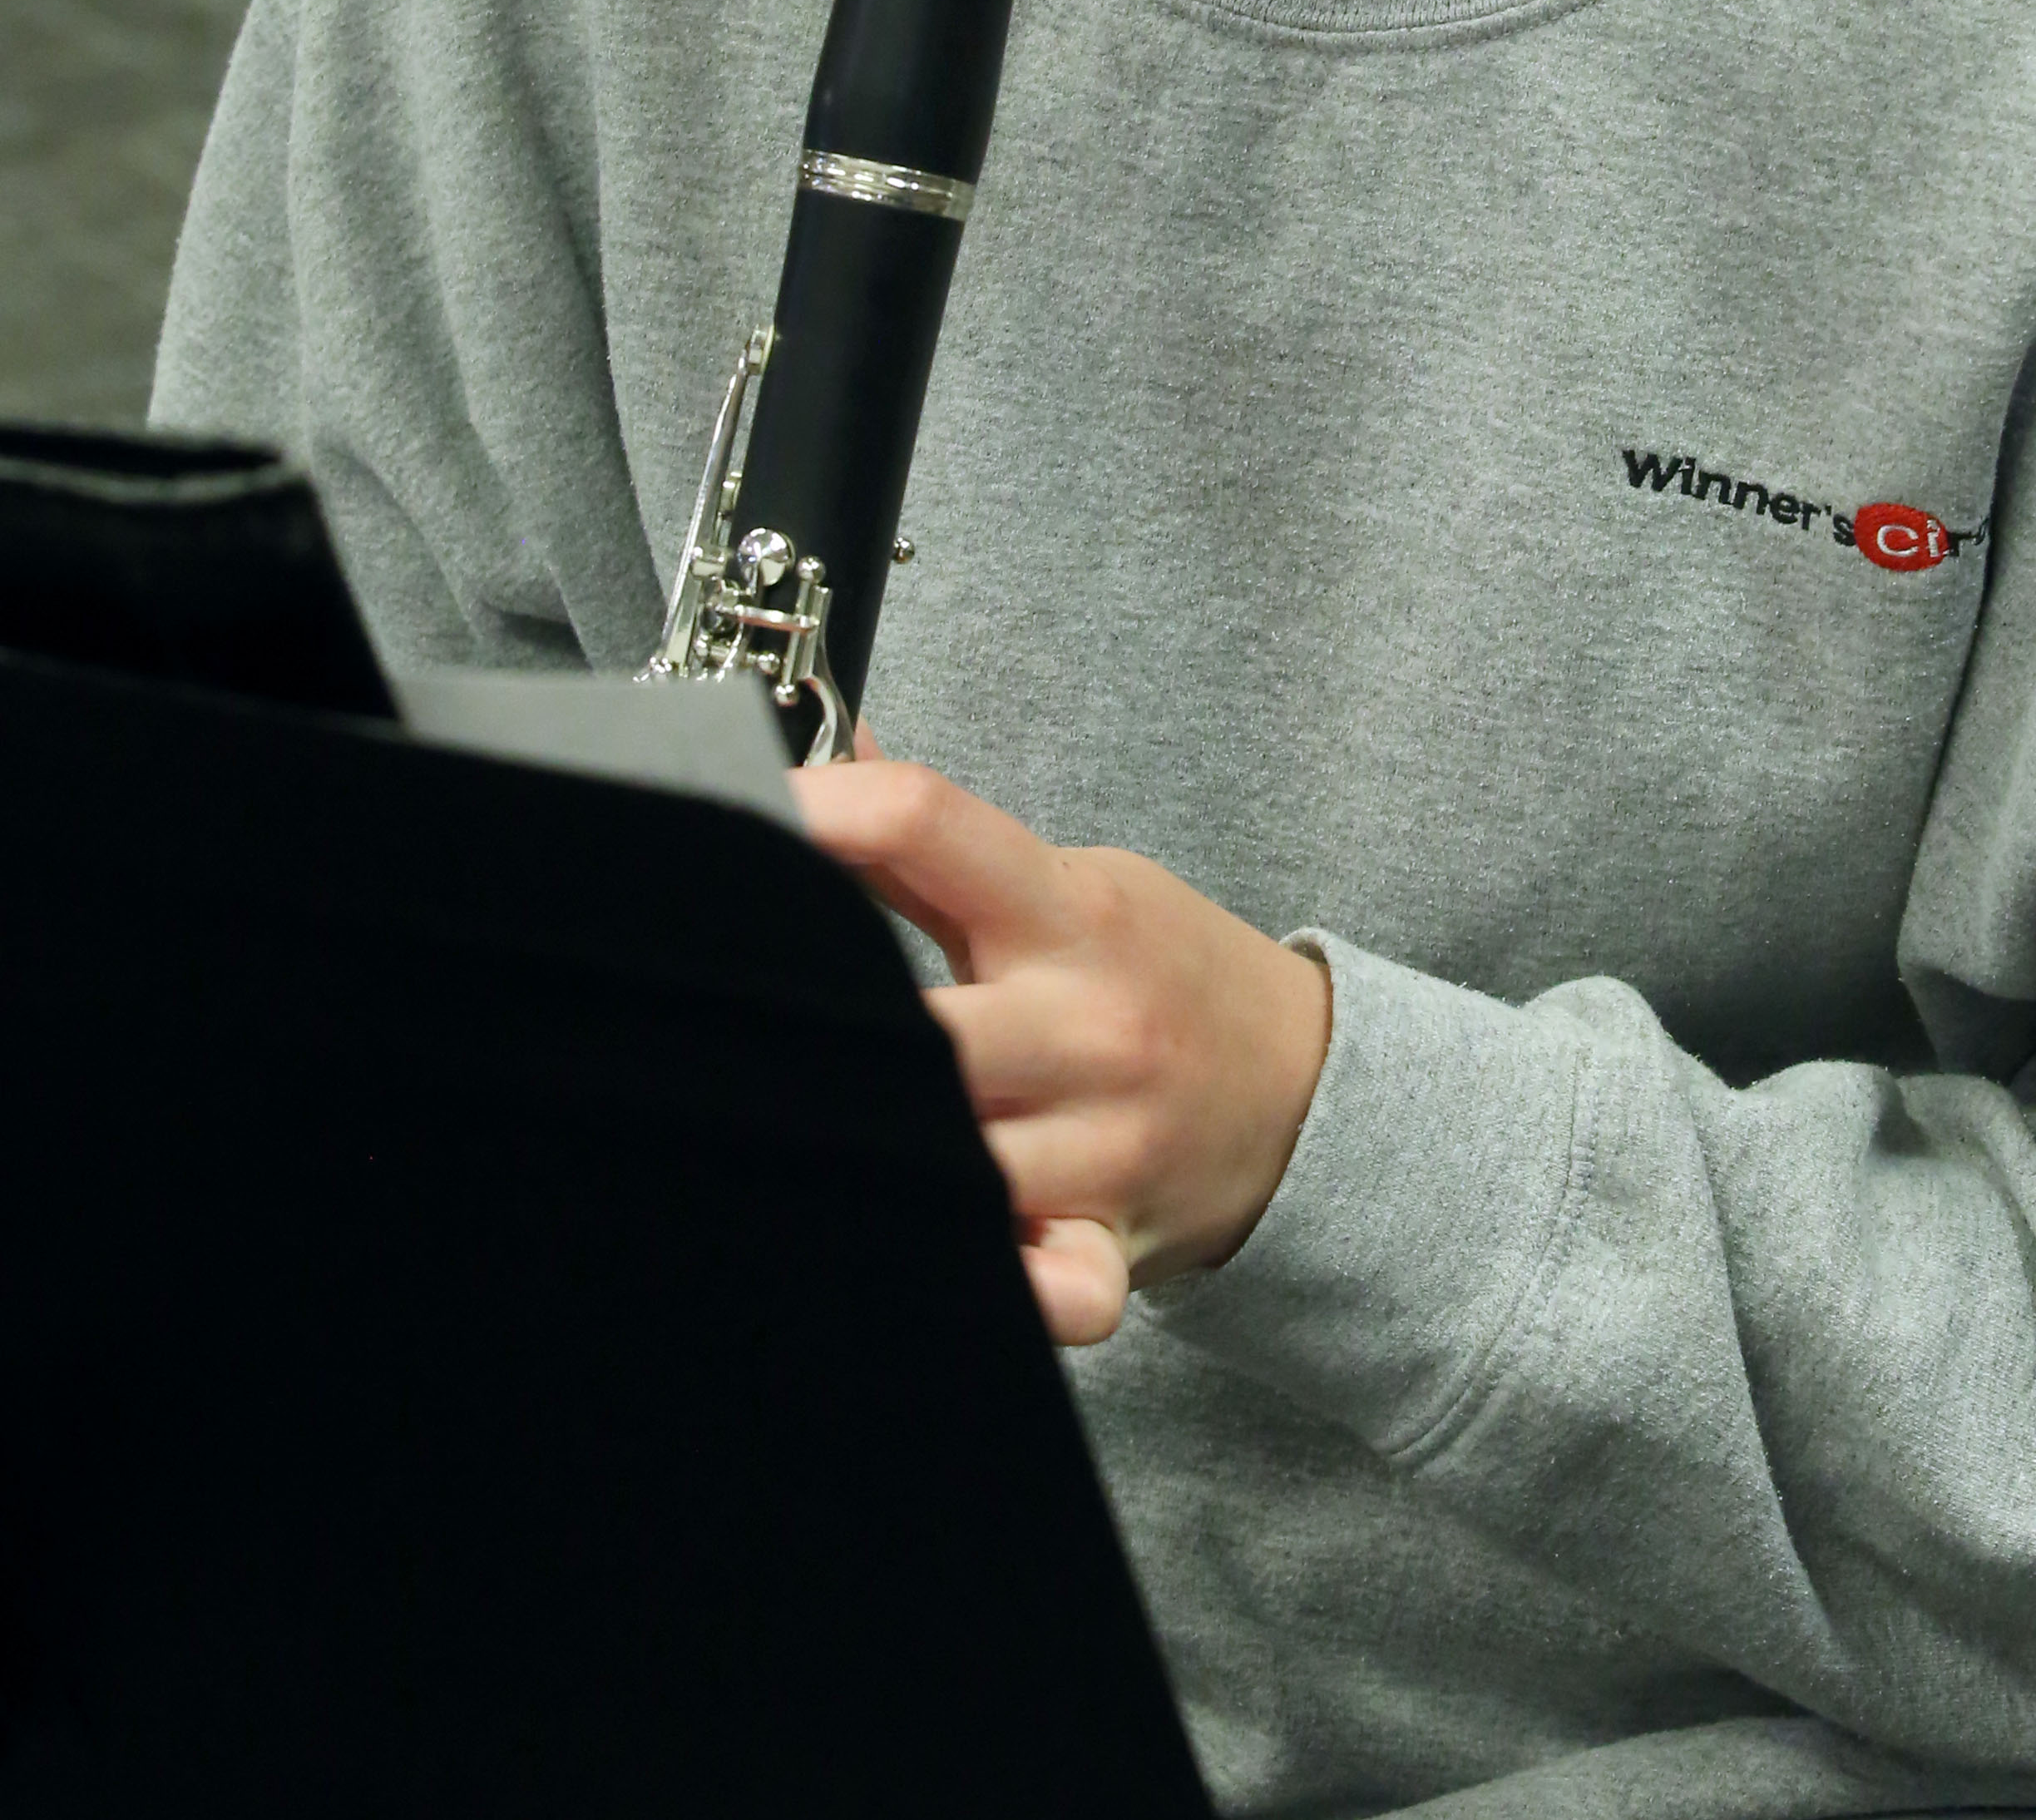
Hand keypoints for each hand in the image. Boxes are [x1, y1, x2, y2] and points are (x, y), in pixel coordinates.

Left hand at [793, 736, 1332, 1348]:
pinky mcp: (1109, 1246)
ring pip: (947, 1159)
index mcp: (1067, 913)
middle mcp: (1084, 1023)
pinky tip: (934, 1261)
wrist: (1302, 1085)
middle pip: (912, 1019)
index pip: (922, 822)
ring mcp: (1101, 1143)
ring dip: (868, 1151)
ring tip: (787, 1136)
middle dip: (813, 1020)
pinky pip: (1051, 1293)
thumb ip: (935, 841)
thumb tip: (833, 751)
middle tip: (725, 1023)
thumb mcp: (1070, 888)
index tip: (734, 816)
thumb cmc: (1160, 974)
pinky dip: (1001, 1290)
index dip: (811, 806)